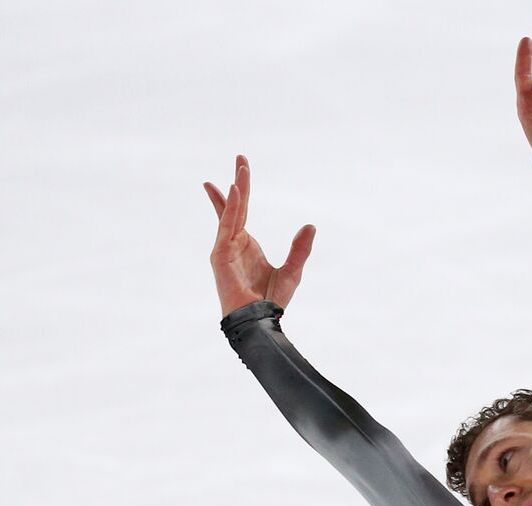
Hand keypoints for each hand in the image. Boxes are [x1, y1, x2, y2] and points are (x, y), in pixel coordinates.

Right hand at [202, 154, 316, 316]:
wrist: (258, 322)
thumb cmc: (270, 302)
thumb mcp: (292, 271)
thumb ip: (300, 249)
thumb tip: (310, 225)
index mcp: (246, 245)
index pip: (241, 212)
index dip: (241, 191)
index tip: (241, 169)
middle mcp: (233, 243)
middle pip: (234, 206)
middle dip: (238, 182)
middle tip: (241, 157)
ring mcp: (224, 249)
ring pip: (230, 213)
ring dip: (236, 190)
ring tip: (242, 168)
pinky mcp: (221, 256)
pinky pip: (226, 227)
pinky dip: (231, 209)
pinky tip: (235, 192)